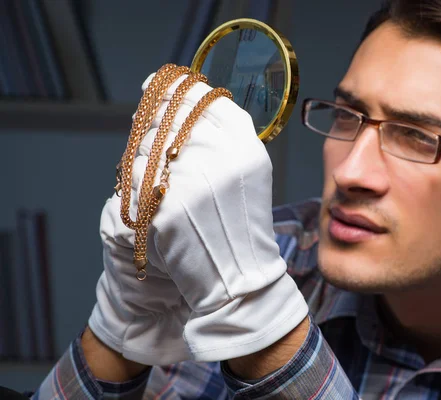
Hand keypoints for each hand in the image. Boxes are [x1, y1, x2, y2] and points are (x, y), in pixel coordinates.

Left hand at [90, 72, 307, 364]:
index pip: (201, 99)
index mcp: (245, 147)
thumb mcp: (249, 170)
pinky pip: (134, 178)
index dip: (174, 89)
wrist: (238, 275)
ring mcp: (191, 183)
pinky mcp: (164, 208)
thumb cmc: (242, 222)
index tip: (155, 85)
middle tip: (156, 138)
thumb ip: (225, 132)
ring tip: (166, 184)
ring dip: (144, 158)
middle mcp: (220, 159)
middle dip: (155, 124)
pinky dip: (137, 185)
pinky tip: (157, 200)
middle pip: (169, 118)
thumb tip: (181, 96)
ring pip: (145, 146)